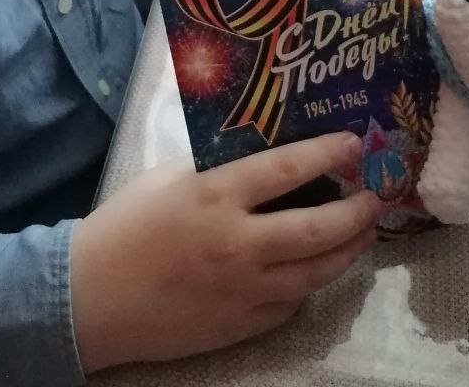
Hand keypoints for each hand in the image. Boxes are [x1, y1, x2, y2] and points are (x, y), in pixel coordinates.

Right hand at [71, 131, 380, 371]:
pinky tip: (317, 269)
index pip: (288, 169)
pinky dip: (311, 282)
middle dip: (357, 211)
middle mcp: (238, 243)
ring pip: (317, 272)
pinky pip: (292, 303)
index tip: (354, 142)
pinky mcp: (242, 325)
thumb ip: (217, 169)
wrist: (93, 297)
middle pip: (318, 228)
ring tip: (363, 234)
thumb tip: (262, 155)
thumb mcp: (170, 180)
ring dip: (349, 250)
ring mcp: (244, 290)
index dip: (328, 153)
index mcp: (215, 196)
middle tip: (376, 197)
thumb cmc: (126, 226)